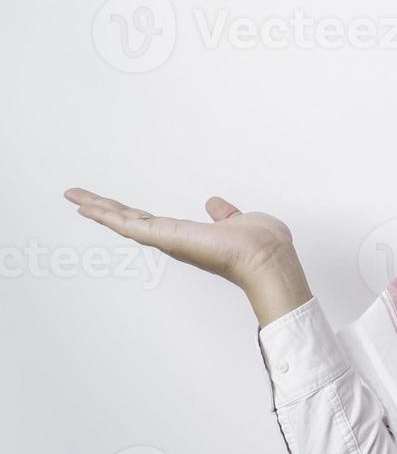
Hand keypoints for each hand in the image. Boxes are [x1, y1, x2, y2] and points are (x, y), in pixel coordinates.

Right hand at [62, 188, 311, 325]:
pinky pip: (128, 224)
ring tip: (73, 196)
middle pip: (130, 220)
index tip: (109, 205)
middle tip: (76, 197)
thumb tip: (215, 204)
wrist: (265, 256)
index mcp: (188, 235)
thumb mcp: (238, 221)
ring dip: (97, 208)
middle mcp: (173, 239)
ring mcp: (167, 239)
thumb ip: (223, 214)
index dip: (129, 213)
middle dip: (103, 209)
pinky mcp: (165, 237)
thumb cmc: (260, 244)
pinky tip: (85, 207)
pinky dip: (105, 215)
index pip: (151, 221)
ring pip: (124, 220)